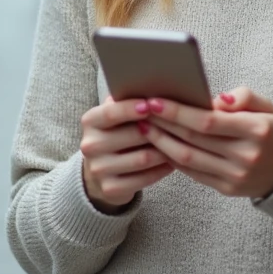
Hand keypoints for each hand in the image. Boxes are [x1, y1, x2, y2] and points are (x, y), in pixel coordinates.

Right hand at [80, 97, 173, 213]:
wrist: (100, 171)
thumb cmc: (116, 134)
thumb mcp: (116, 116)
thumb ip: (127, 101)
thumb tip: (153, 86)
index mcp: (90, 121)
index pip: (112, 112)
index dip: (132, 108)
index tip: (152, 104)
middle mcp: (90, 145)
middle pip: (133, 135)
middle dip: (159, 129)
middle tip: (182, 124)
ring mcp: (98, 169)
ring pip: (143, 158)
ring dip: (166, 150)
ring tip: (182, 143)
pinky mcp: (110, 188)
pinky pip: (145, 178)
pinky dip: (162, 169)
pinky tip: (173, 162)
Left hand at [143, 87, 272, 198]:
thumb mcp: (267, 106)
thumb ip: (242, 96)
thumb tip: (213, 99)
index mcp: (256, 130)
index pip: (208, 121)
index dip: (177, 112)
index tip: (154, 100)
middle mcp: (245, 156)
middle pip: (193, 139)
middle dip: (162, 124)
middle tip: (140, 110)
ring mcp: (235, 176)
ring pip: (188, 158)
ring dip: (161, 142)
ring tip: (144, 127)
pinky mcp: (227, 189)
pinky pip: (193, 173)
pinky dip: (173, 158)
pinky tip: (160, 144)